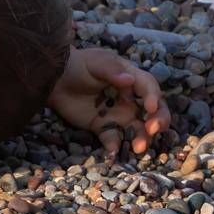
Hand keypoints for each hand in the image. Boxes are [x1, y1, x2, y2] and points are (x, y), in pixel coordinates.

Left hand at [48, 48, 171, 155]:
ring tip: (139, 147)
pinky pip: (113, 139)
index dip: (153, 97)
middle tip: (153, 129)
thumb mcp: (96, 62)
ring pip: (137, 129)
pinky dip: (115, 146)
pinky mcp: (103, 127)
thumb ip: (112, 70)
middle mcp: (130, 99)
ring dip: (142, 138)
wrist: (54, 78)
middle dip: (158, 121)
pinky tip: (112, 151)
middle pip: (153, 112)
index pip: (149, 88)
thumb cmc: (79, 65)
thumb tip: (129, 80)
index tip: (150, 107)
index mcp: (132, 79)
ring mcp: (117, 114)